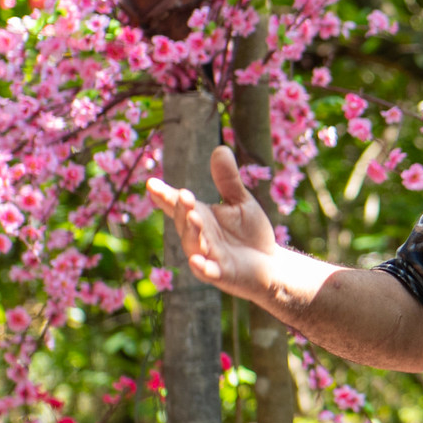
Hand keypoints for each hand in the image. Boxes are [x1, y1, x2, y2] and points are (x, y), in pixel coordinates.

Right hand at [146, 145, 276, 301]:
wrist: (270, 264)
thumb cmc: (250, 233)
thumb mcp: (240, 202)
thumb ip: (228, 180)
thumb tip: (220, 148)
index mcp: (199, 217)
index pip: (177, 204)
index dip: (164, 195)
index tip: (152, 183)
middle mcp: (198, 236)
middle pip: (183, 222)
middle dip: (181, 209)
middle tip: (183, 195)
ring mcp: (207, 256)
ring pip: (193, 245)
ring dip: (191, 232)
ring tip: (193, 217)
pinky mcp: (221, 274)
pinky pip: (207, 272)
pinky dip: (201, 267)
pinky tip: (197, 261)